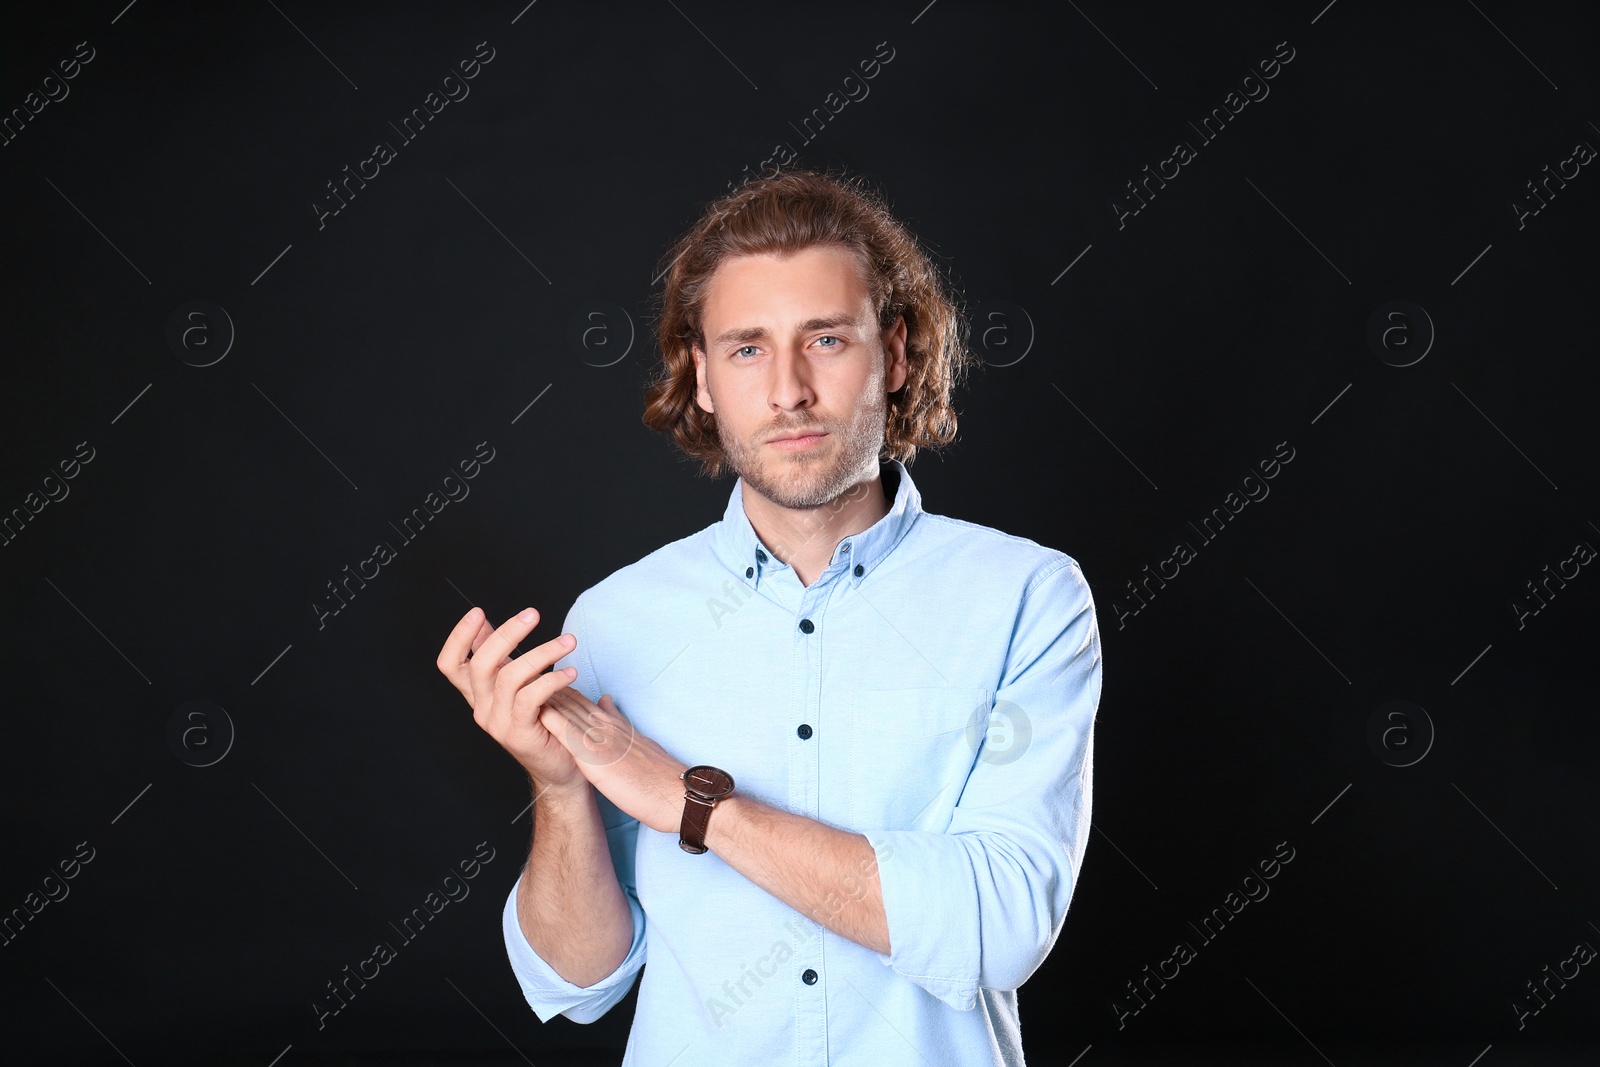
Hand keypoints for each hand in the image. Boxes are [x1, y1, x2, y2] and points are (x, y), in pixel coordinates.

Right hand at [435, 605, 583, 792]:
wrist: (560, 769)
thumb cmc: (543, 721)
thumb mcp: (517, 685)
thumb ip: (499, 657)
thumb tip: (484, 624)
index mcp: (477, 695)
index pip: (450, 664)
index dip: (458, 637)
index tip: (478, 612)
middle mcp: (482, 709)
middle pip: (480, 664)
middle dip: (506, 633)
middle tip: (533, 614)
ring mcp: (498, 723)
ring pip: (509, 677)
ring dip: (542, 652)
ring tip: (568, 642)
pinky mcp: (519, 734)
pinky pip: (531, 698)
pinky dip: (553, 679)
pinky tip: (571, 672)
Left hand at [538, 688, 687, 833]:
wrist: (677, 794)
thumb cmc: (662, 779)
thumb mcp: (641, 744)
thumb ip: (620, 723)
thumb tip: (606, 702)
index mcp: (617, 726)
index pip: (585, 703)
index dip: (564, 694)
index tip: (546, 685)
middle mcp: (607, 727)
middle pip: (571, 701)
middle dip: (548, 689)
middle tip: (527, 675)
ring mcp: (600, 739)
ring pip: (567, 710)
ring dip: (546, 697)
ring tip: (525, 684)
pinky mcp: (595, 756)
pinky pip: (567, 732)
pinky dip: (551, 719)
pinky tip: (534, 710)